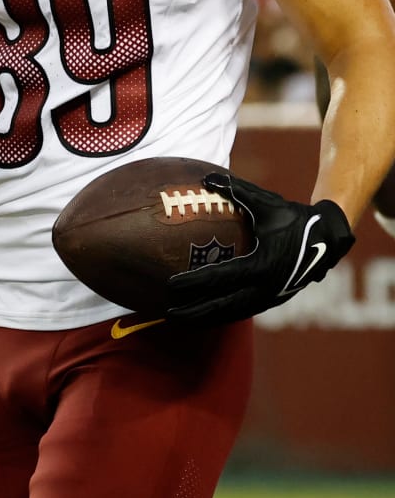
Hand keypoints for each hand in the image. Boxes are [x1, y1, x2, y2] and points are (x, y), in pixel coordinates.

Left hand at [167, 173, 354, 324]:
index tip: (170, 285)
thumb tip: (207, 177)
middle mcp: (267, 286)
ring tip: (179, 320)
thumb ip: (237, 191)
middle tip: (167, 312)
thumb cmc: (294, 218)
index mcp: (263, 264)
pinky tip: (203, 315)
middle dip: (195, 311)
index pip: (221, 277)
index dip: (194, 283)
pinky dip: (222, 315)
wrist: (330, 238)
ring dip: (207, 318)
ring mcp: (272, 297)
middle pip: (224, 305)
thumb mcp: (267, 203)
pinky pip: (244, 311)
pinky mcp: (275, 300)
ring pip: (234, 313)